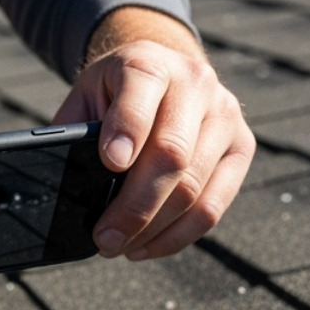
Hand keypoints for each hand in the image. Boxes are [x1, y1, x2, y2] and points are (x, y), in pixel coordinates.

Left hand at [54, 6, 253, 260]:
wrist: (165, 73)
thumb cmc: (115, 94)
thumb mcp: (87, 97)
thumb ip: (77, 133)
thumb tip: (67, 189)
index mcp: (149, 62)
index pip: (142, 93)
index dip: (128, 130)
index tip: (110, 164)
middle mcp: (195, 84)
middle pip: (171, 155)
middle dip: (134, 206)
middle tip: (104, 239)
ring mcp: (225, 116)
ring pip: (194, 188)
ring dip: (153, 229)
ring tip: (120, 247)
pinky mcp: (241, 147)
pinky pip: (213, 206)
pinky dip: (177, 236)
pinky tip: (148, 245)